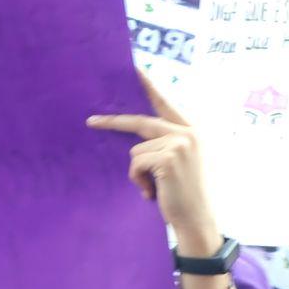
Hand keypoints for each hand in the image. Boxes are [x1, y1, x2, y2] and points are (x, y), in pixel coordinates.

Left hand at [86, 72, 216, 246]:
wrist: (197, 221)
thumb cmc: (185, 197)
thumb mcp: (181, 165)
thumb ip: (167, 145)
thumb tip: (136, 137)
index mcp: (193, 132)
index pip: (165, 103)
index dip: (150, 85)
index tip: (134, 67)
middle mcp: (188, 134)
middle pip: (142, 122)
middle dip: (113, 123)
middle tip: (91, 121)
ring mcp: (179, 144)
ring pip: (136, 150)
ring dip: (138, 172)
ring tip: (154, 189)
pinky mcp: (167, 158)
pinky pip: (135, 163)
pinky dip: (138, 180)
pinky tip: (152, 193)